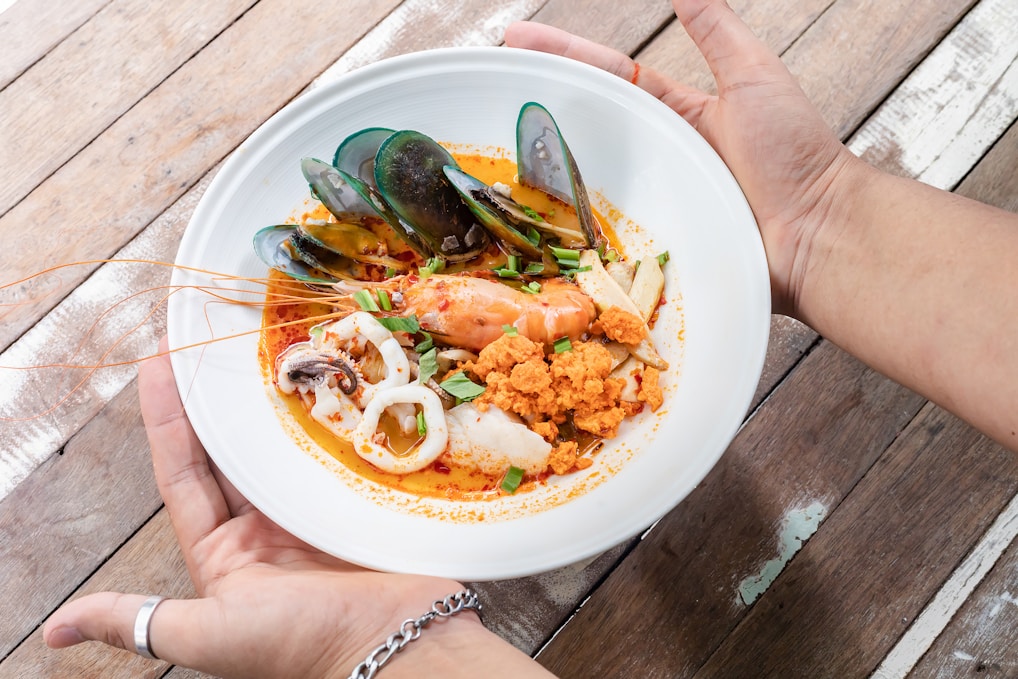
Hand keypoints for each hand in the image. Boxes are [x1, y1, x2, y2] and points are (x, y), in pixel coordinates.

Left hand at [43, 337, 479, 677]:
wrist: (395, 649)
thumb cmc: (300, 646)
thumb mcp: (207, 635)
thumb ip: (138, 620)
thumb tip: (57, 629)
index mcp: (226, 551)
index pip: (183, 471)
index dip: (168, 419)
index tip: (158, 363)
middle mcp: (266, 524)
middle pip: (233, 448)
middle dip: (218, 399)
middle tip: (211, 342)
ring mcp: (314, 506)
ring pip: (284, 441)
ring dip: (272, 400)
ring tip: (262, 349)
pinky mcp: (356, 495)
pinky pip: (335, 445)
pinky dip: (329, 415)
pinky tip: (325, 379)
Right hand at [505, 0, 864, 316]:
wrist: (817, 233)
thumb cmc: (796, 155)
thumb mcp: (752, 76)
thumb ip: (717, 29)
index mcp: (680, 113)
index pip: (611, 74)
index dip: (565, 54)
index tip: (518, 39)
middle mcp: (660, 153)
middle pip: (589, 124)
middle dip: (539, 102)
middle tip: (490, 84)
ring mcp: (654, 196)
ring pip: (589, 177)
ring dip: (542, 164)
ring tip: (492, 144)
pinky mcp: (653, 239)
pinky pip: (605, 227)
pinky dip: (570, 223)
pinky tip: (533, 216)